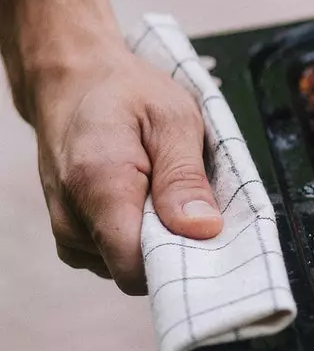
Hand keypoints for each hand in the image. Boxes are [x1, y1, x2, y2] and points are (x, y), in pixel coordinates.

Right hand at [29, 45, 222, 292]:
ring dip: (155, 237)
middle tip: (192, 200)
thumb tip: (202, 230)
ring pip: (126, 265)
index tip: (209, 236)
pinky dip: (138, 234)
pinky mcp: (72, 236)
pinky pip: (114, 255)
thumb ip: (185, 178)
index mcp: (98, 186)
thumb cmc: (125, 94)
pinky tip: (145, 199)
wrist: (72, 81)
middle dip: (172, 246)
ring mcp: (66, 230)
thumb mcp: (173, 119)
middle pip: (134, 269)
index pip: (135, 266)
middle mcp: (71, 218)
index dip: (178, 261)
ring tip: (162, 189)